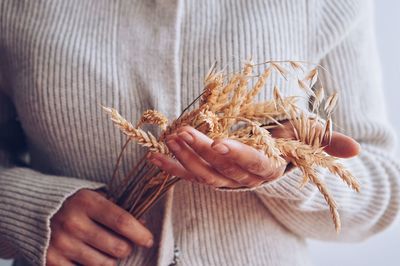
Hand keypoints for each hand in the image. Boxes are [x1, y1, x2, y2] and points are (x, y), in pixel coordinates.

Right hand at [47, 189, 153, 265]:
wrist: (29, 209)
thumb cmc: (69, 201)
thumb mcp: (92, 195)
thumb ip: (116, 207)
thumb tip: (142, 223)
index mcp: (86, 202)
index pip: (122, 221)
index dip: (140, 234)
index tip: (148, 240)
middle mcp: (74, 223)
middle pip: (117, 248)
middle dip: (126, 248)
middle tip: (123, 243)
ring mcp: (61, 244)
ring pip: (105, 264)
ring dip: (110, 259)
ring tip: (104, 249)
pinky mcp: (51, 262)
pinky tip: (89, 256)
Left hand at [148, 124, 359, 188]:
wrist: (274, 153)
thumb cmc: (291, 140)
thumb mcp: (310, 137)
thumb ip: (327, 142)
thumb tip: (356, 150)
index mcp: (269, 168)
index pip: (253, 165)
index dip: (237, 156)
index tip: (219, 143)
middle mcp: (246, 179)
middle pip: (222, 168)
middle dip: (202, 151)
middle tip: (184, 132)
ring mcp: (226, 179)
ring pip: (203, 173)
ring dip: (184, 157)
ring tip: (168, 137)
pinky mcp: (211, 175)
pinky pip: (189, 174)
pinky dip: (171, 166)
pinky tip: (154, 156)